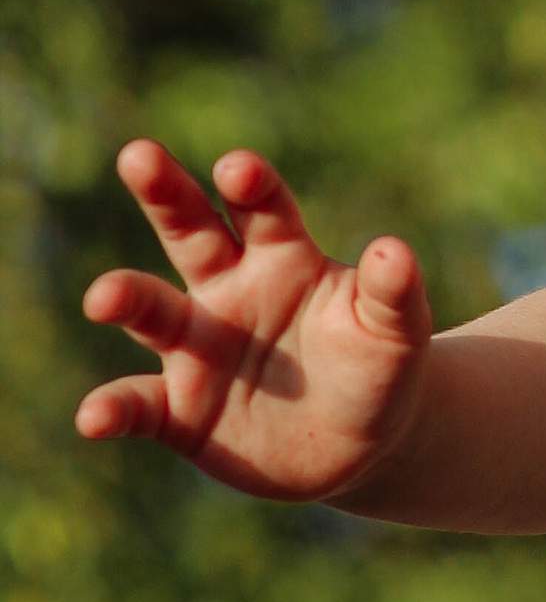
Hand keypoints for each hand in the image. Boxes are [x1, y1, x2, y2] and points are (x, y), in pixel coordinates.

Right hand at [77, 141, 431, 499]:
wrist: (361, 445)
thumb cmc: (377, 370)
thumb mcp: (396, 334)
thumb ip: (394, 295)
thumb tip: (394, 250)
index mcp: (281, 258)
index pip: (262, 209)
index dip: (250, 185)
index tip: (238, 167)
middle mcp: (227, 290)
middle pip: (190, 231)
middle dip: (165, 193)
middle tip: (139, 156)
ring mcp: (197, 347)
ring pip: (152, 311)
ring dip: (127, 298)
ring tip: (104, 298)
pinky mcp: (179, 411)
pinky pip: (139, 406)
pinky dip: (113, 410)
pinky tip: (93, 419)